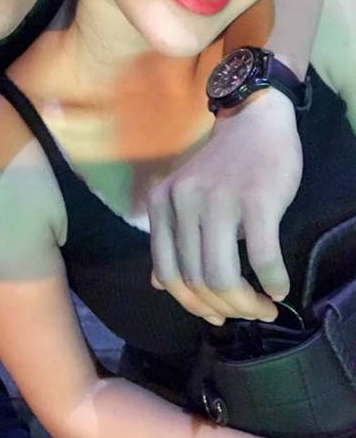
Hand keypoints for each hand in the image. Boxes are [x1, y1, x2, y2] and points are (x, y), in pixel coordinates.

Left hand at [147, 88, 301, 324]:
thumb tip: (158, 286)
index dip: (192, 305)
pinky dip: (272, 282)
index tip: (217, 316)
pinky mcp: (255, 199)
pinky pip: (262, 257)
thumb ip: (172, 239)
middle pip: (197, 280)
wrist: (253, 120)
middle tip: (250, 313)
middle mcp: (182, 203)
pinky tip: (279, 287)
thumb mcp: (186, 200)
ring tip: (264, 306)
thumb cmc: (223, 166)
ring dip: (247, 303)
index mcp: (161, 206)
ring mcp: (217, 200)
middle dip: (226, 308)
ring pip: (223, 276)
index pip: (168, 274)